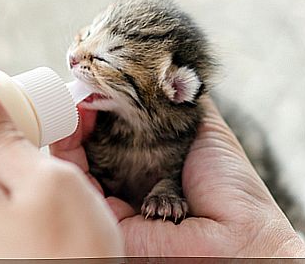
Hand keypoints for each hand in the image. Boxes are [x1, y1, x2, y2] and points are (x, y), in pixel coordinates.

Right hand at [50, 97, 304, 256]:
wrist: (239, 237)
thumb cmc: (230, 186)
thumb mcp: (203, 126)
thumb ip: (177, 99)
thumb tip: (161, 67)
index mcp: (146, 158)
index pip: (109, 127)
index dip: (99, 102)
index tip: (96, 80)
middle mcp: (124, 176)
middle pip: (87, 140)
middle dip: (79, 110)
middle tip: (80, 87)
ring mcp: (110, 195)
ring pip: (73, 156)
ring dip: (69, 123)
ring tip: (76, 100)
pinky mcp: (100, 213)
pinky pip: (72, 178)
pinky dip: (65, 146)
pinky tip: (74, 121)